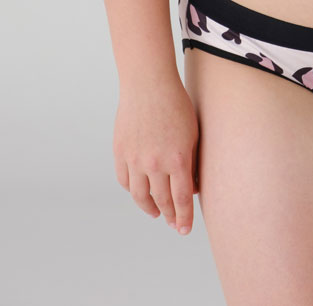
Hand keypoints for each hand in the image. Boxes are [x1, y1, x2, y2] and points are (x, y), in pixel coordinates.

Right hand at [113, 77, 199, 236]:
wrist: (149, 83)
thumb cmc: (176, 104)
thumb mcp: (192, 133)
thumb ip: (190, 162)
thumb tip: (190, 187)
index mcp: (177, 159)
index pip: (181, 200)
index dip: (184, 218)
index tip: (184, 229)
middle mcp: (155, 163)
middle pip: (162, 201)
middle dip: (169, 216)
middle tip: (174, 224)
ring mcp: (135, 159)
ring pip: (140, 196)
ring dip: (149, 207)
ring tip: (156, 212)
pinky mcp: (120, 152)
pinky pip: (125, 180)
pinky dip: (132, 189)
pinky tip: (139, 191)